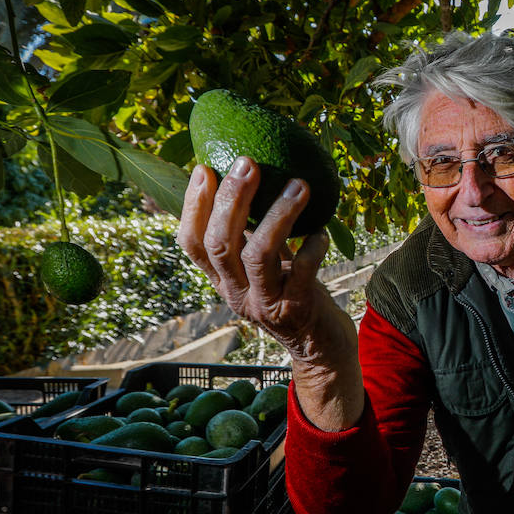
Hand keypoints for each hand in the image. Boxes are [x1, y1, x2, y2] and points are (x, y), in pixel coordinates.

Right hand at [177, 158, 362, 428]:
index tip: (203, 168)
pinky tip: (321, 232)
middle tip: (248, 163)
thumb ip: (252, 235)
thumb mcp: (265, 267)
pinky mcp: (297, 312)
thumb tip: (249, 180)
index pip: (191, 243)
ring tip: (299, 185)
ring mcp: (264, 305)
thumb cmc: (293, 294)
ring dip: (279, 216)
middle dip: (231, 200)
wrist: (321, 350)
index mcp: (221, 280)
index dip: (193, 206)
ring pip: (258, 256)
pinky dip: (312, 248)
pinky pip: (301, 274)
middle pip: (220, 244)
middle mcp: (235, 294)